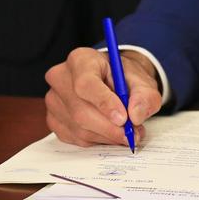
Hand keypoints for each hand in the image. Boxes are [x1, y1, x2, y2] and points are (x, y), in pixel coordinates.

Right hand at [44, 48, 163, 146]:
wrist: (115, 82)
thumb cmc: (125, 79)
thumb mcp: (143, 82)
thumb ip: (144, 96)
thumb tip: (136, 115)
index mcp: (81, 59)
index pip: (86, 84)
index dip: (104, 103)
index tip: (124, 118)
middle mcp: (61, 77)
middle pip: (81, 111)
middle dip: (110, 127)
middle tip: (133, 134)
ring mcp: (54, 100)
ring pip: (79, 128)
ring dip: (107, 136)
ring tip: (128, 133)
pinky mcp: (54, 120)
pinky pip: (76, 138)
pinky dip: (98, 140)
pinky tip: (111, 132)